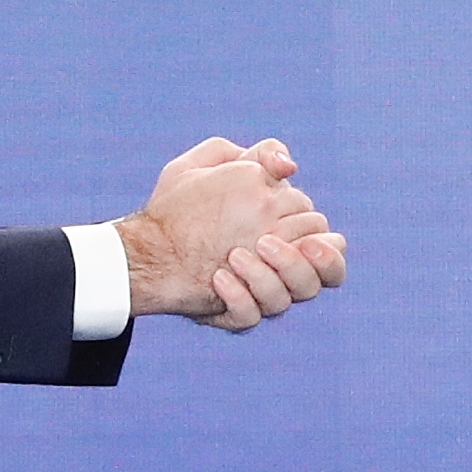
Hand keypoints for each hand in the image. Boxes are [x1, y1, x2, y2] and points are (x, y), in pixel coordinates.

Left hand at [120, 137, 349, 332]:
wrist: (142, 241)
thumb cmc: (179, 203)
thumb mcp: (211, 164)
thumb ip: (257, 154)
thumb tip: (291, 166)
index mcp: (286, 236)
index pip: (329, 247)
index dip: (324, 246)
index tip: (304, 235)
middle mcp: (278, 270)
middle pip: (318, 280)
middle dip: (298, 263)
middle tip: (265, 243)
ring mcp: (255, 294)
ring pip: (286, 302)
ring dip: (268, 279)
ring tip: (235, 257)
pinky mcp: (231, 313)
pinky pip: (248, 317)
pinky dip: (238, 299)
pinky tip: (218, 279)